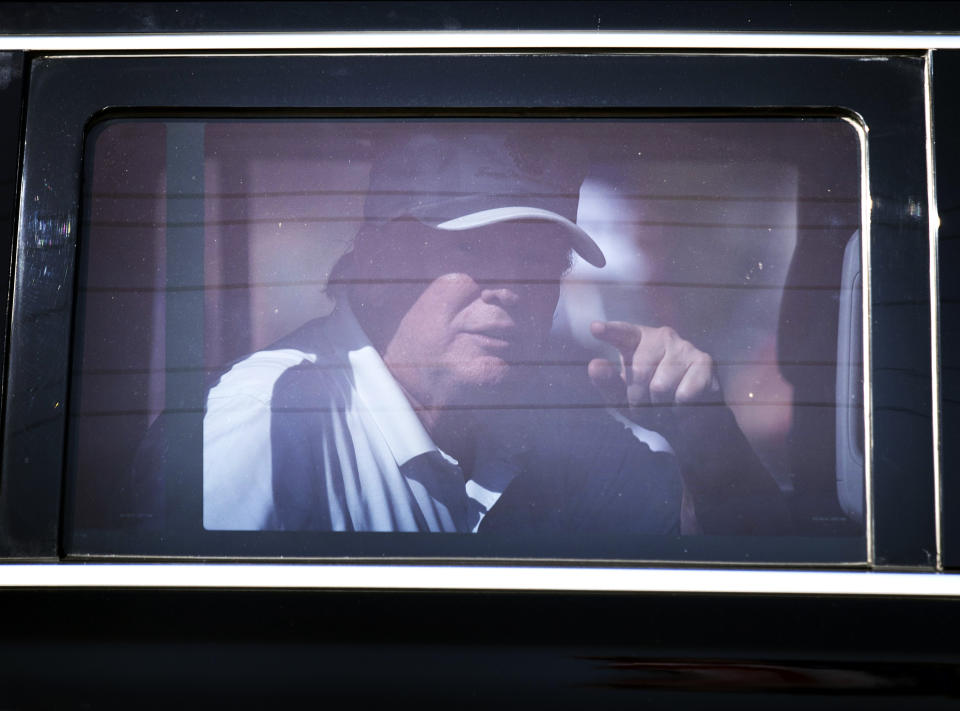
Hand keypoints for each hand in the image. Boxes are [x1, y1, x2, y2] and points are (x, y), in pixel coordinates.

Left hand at [588, 321, 719, 425]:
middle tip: (645, 406)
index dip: (609, 331)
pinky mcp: (704, 362)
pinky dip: (680, 409)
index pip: (621, 333)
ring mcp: (684, 346)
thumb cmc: (648, 403)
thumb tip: (595, 365)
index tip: (595, 328)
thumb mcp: (621, 396)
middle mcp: (661, 336)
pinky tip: (683, 405)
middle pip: (640, 371)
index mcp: (636, 340)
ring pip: (661, 386)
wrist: (685, 421)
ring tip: (664, 405)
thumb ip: (607, 382)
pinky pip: (683, 394)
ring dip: (660, 406)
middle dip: (638, 399)